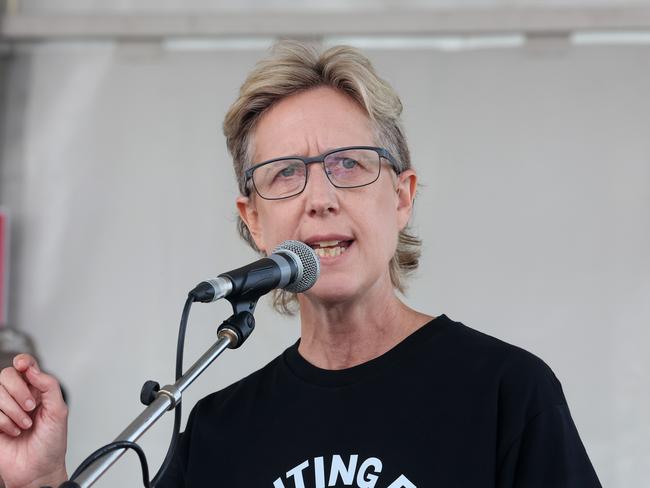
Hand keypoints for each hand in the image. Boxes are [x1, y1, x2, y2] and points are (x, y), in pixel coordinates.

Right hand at [0, 354, 67, 487]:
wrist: (38, 469)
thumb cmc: (51, 443)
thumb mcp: (59, 411)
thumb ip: (49, 386)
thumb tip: (34, 370)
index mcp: (36, 390)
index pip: (25, 365)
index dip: (22, 361)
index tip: (23, 365)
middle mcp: (18, 396)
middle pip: (7, 375)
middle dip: (20, 392)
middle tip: (31, 408)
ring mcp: (3, 409)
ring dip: (14, 412)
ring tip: (25, 425)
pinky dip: (4, 422)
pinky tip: (14, 431)